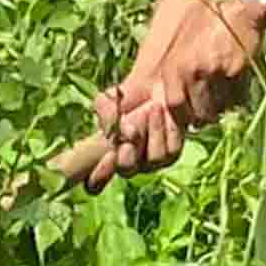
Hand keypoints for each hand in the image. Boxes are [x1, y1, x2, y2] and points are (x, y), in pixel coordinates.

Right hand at [56, 75, 187, 189]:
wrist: (157, 83)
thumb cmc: (129, 93)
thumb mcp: (109, 100)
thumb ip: (106, 113)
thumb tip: (124, 132)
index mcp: (105, 155)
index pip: (95, 181)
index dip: (100, 174)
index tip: (109, 155)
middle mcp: (127, 164)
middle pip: (127, 170)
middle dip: (129, 151)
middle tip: (132, 132)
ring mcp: (150, 162)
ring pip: (152, 159)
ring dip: (152, 130)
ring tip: (153, 107)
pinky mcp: (171, 154)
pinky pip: (170, 151)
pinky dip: (167, 128)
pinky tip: (166, 113)